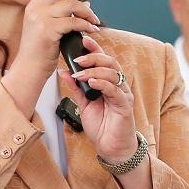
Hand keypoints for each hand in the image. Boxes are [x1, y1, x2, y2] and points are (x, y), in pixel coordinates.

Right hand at [11, 0, 100, 82]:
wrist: (29, 69)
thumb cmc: (40, 51)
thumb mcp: (49, 28)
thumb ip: (64, 15)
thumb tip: (86, 4)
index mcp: (34, 6)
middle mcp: (35, 8)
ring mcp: (40, 18)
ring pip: (71, 4)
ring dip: (87, 11)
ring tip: (94, 20)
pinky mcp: (48, 30)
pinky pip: (73, 22)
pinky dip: (86, 25)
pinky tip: (91, 30)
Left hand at [68, 35, 137, 161]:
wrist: (111, 147)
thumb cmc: (101, 126)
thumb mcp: (84, 104)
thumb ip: (76, 88)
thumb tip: (63, 72)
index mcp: (108, 83)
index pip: (103, 60)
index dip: (94, 49)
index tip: (82, 41)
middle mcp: (118, 86)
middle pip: (110, 62)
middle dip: (94, 57)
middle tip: (78, 59)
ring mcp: (123, 94)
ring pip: (113, 73)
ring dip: (94, 71)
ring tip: (80, 74)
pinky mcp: (125, 105)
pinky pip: (115, 90)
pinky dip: (102, 84)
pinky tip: (91, 83)